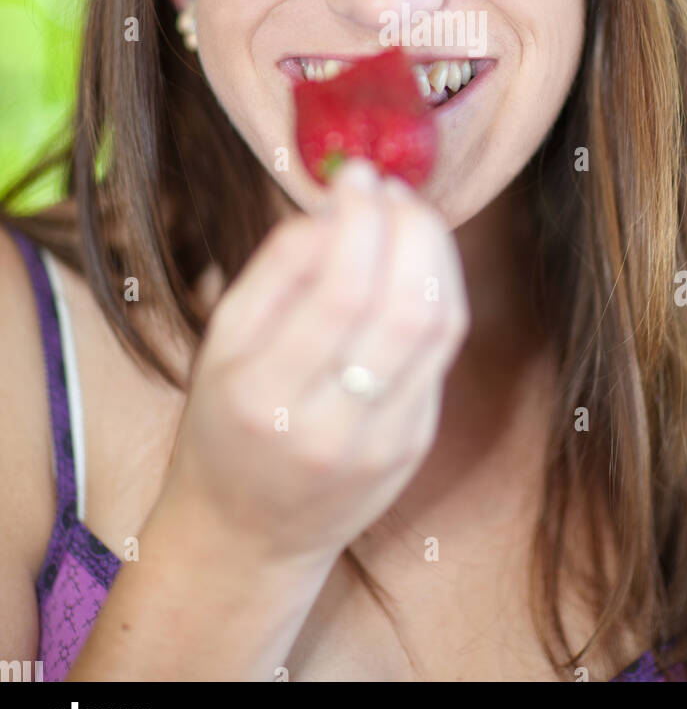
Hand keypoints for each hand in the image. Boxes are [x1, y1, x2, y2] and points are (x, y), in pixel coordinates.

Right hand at [156, 160, 469, 569]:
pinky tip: (418, 262)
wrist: (248, 532)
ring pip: (438, 327)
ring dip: (434, 253)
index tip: (358, 175)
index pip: (340, 291)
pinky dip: (440, 291)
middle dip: (410, 229)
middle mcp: (329, 426)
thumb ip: (276, 272)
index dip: (362, 220)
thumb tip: (339, 209)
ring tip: (409, 215)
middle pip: (404, 308)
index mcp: (264, 396)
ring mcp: (382, 442)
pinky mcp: (414, 444)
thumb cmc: (226, 423)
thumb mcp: (221, 344)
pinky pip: (443, 353)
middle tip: (393, 188)